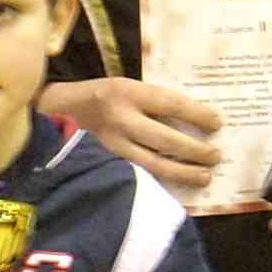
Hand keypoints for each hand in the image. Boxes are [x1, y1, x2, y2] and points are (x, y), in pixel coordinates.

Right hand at [39, 78, 221, 189]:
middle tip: (216, 155)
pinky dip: (161, 181)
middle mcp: (119, 118)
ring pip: (153, 163)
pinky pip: (138, 174)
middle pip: (165, 138)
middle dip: (195, 150)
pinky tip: (178, 185)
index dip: (197, 115)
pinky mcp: (104, 164)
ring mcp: (110, 145)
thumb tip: (193, 116)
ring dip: (183, 171)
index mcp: (126, 92)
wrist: (54, 113)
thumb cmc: (98, 97)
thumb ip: (151, 100)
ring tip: (204, 176)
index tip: (217, 123)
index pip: (170, 104)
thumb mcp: (123, 86)